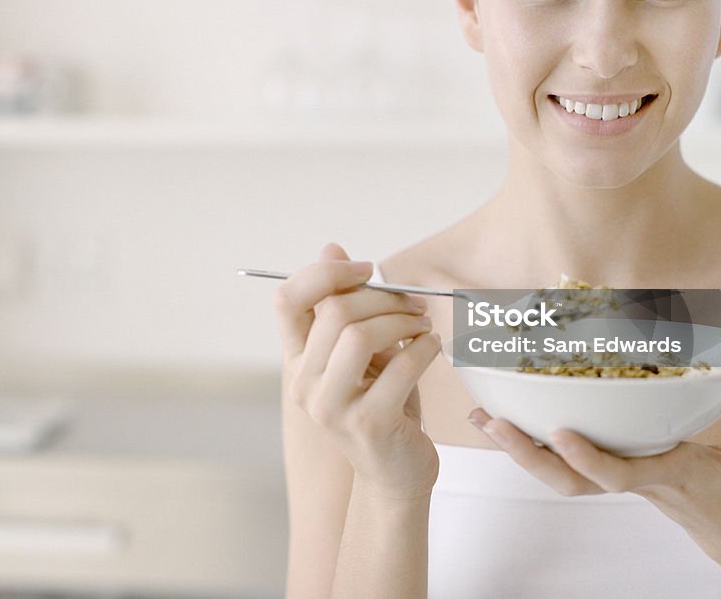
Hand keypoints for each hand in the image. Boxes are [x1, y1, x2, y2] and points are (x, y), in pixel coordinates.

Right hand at [277, 242, 441, 499]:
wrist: (396, 473)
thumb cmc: (381, 405)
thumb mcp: (361, 352)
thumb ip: (344, 304)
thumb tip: (332, 247)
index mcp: (298, 360)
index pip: (288, 299)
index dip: (325, 272)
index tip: (366, 269)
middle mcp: (304, 384)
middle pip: (333, 312)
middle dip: (382, 298)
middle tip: (414, 304)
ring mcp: (332, 408)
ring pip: (358, 335)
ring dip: (402, 320)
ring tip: (423, 325)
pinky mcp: (368, 424)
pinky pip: (400, 367)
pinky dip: (424, 348)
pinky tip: (433, 348)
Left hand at [468, 361, 720, 566]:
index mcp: (666, 476)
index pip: (620, 476)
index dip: (589, 458)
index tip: (560, 433)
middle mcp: (632, 478)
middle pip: (570, 483)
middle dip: (528, 456)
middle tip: (493, 423)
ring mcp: (616, 476)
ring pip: (558, 476)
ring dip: (518, 449)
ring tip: (482, 418)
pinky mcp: (609, 469)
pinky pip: (563, 463)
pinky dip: (531, 443)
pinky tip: (503, 420)